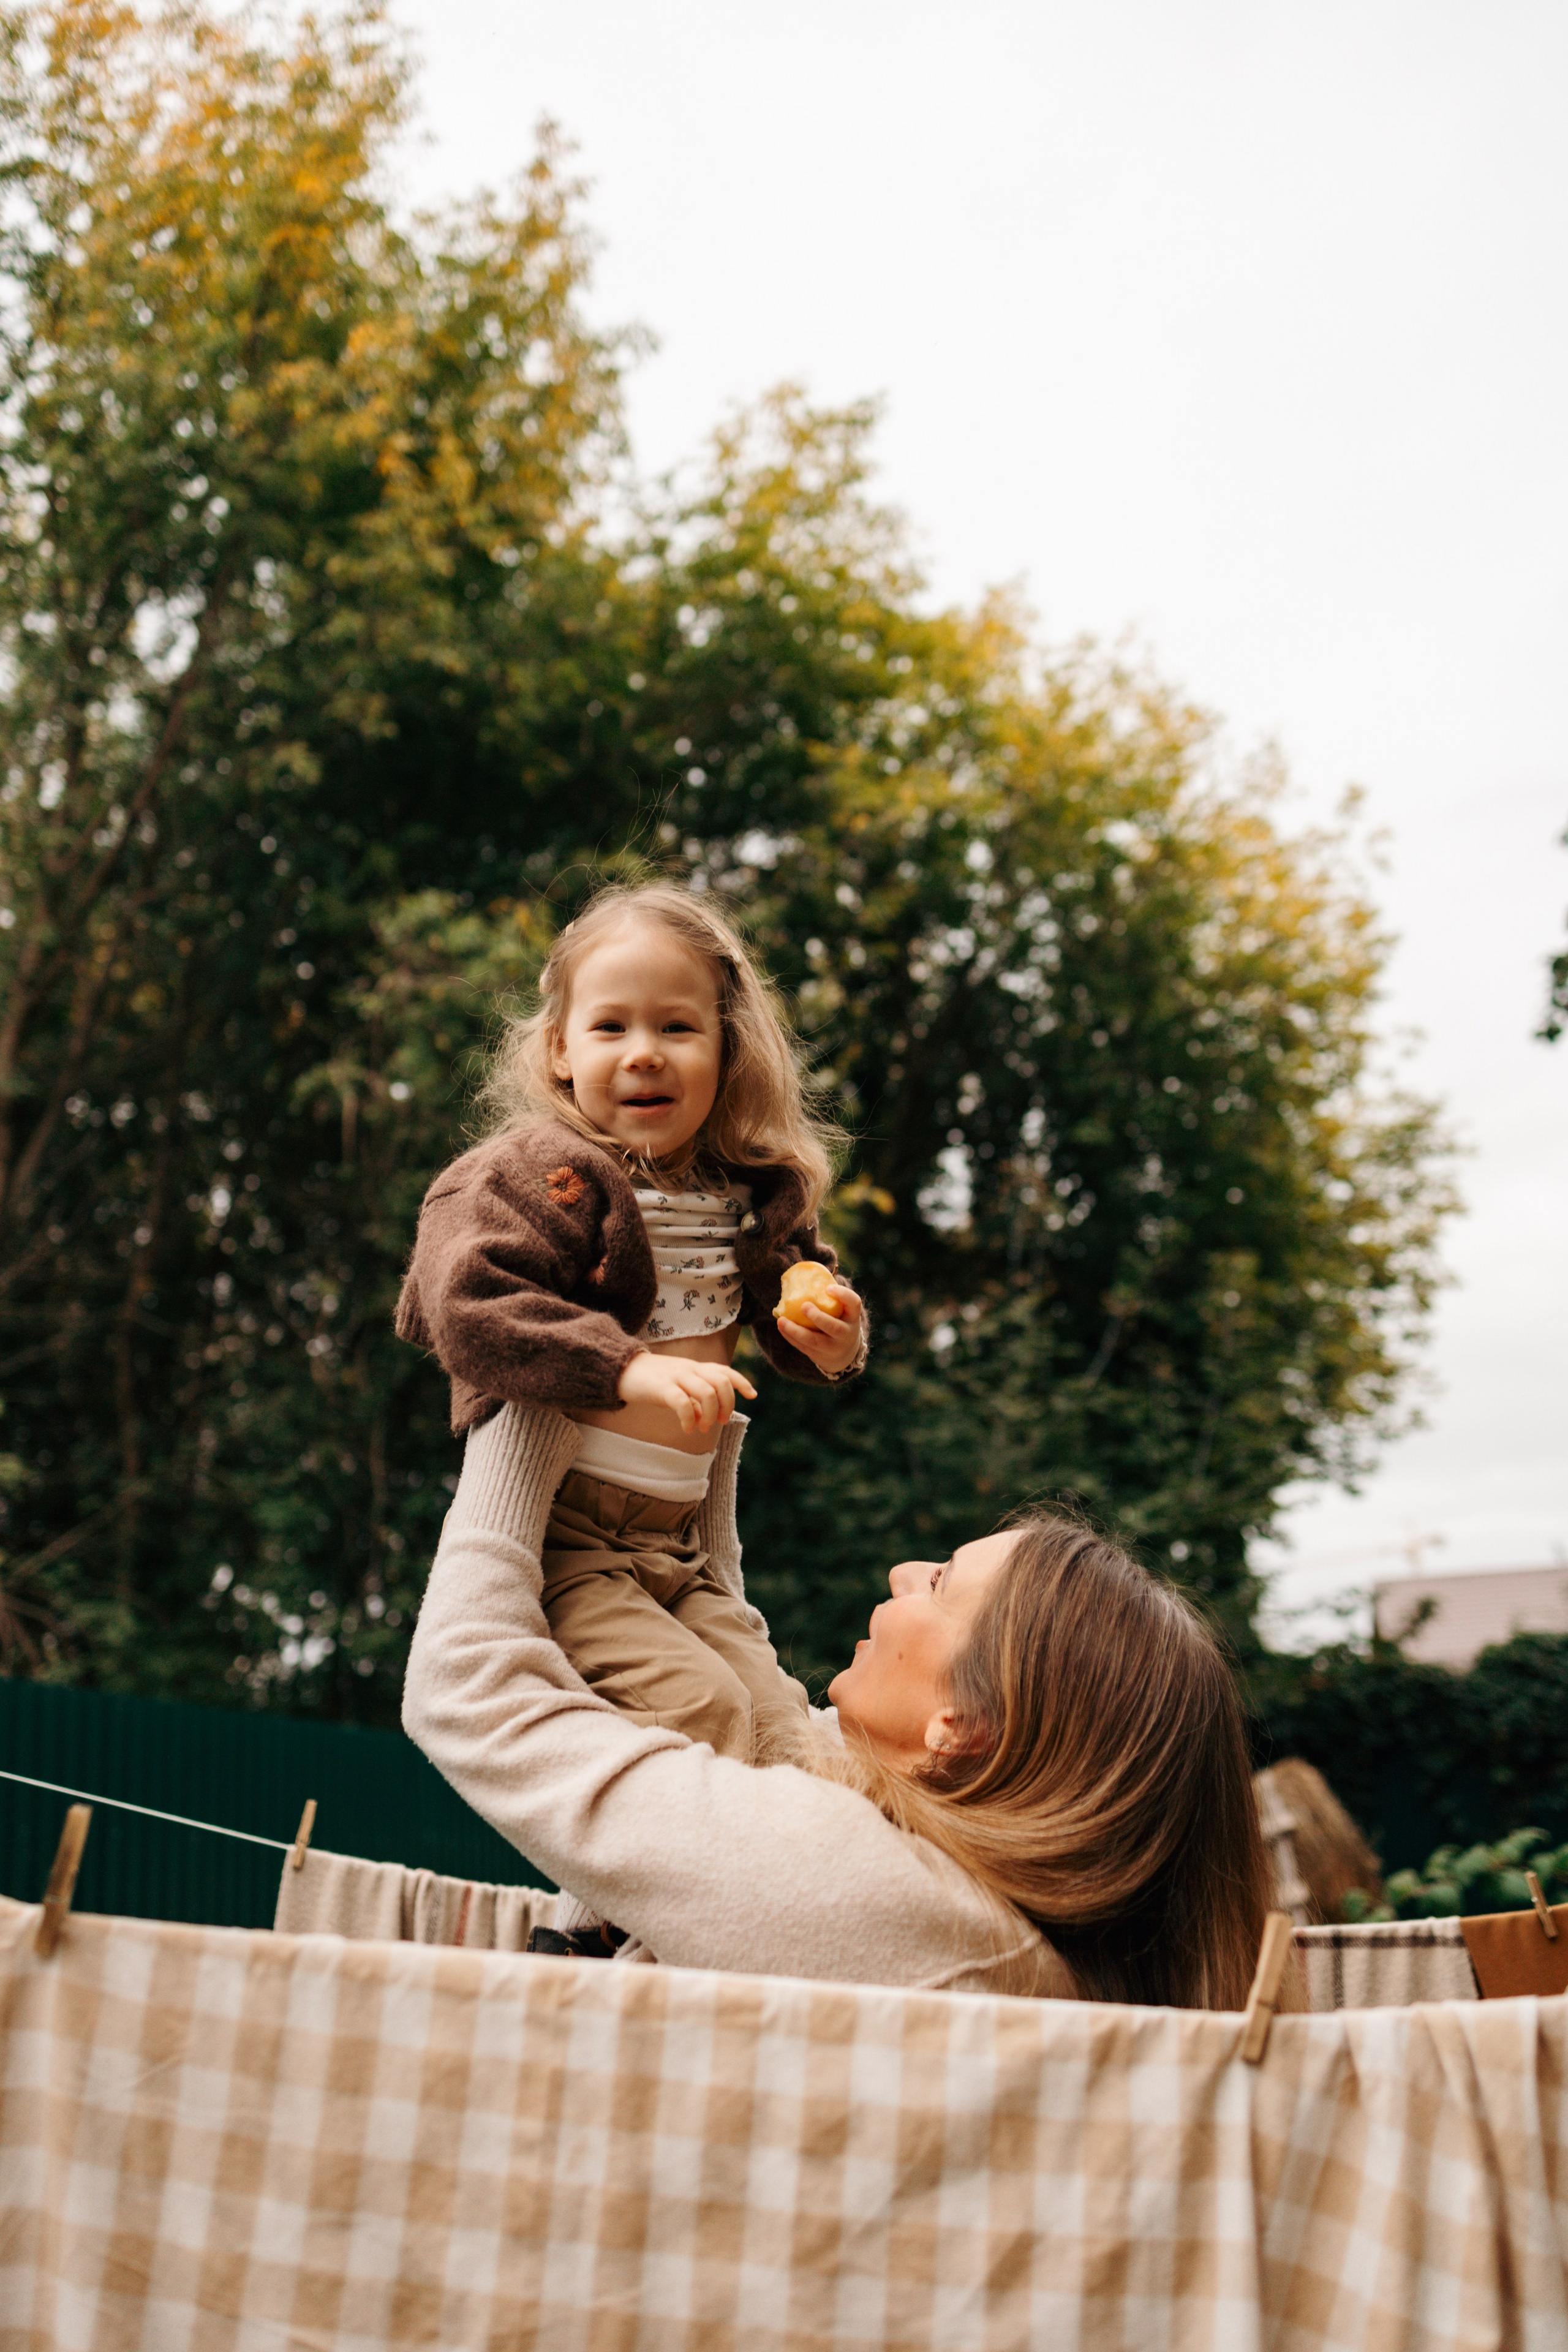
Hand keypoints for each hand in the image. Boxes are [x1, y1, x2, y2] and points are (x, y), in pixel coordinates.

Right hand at [617, 1350, 757, 1433]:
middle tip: (721, 1421)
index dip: (741, 1382)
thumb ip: (693, 1399)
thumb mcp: (678, 1386)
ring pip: (707, 1392)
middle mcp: (690, 1369)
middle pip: (721, 1382)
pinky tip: (687, 1428)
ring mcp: (676, 1377)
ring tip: (702, 1427)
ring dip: (710, 1414)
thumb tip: (704, 1419)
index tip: (753, 1395)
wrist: (622, 1370)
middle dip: (727, 1404)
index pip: (725, 1371)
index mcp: (695, 1368)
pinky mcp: (661, 1387)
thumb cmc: (653, 1380)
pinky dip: (689, 1418)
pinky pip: (682, 1402)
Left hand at [773, 1281, 864, 1376]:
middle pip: (834, 1327)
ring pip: (814, 1340)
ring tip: (781, 1320)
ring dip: (796, 1330)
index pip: (853, 1303)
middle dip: (818, 1317)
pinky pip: (803, 1347)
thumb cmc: (839, 1321)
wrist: (845, 1353)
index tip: (828, 1288)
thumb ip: (829, 1297)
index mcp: (853, 1317)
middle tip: (803, 1305)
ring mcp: (834, 1348)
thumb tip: (802, 1275)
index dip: (842, 1295)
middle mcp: (847, 1334)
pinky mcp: (820, 1356)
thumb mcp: (843, 1311)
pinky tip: (781, 1326)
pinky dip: (791, 1337)